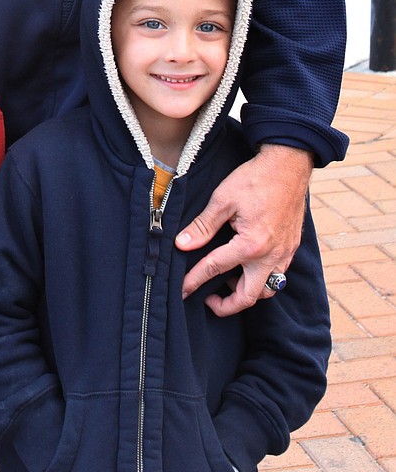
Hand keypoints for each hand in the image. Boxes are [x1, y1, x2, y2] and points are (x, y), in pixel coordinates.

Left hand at [175, 144, 312, 315]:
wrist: (289, 165)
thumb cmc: (255, 179)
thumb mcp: (223, 199)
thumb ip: (203, 226)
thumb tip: (183, 244)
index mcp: (251, 245)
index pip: (215, 269)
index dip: (195, 281)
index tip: (181, 290)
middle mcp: (270, 256)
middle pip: (248, 296)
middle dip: (227, 306)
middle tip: (208, 300)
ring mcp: (284, 253)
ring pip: (267, 289)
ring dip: (247, 292)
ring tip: (228, 282)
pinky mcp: (291, 247)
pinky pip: (278, 275)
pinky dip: (262, 278)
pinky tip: (248, 266)